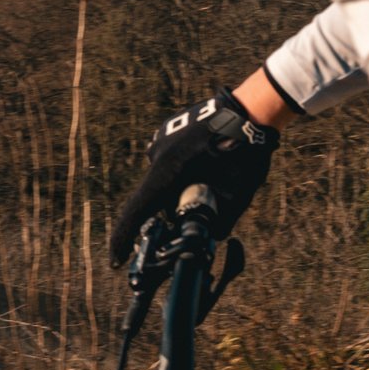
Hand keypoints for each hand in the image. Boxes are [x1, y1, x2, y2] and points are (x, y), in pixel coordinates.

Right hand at [106, 90, 278, 264]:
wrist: (253, 108)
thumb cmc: (246, 151)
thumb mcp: (238, 194)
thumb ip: (222, 220)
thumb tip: (213, 236)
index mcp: (168, 173)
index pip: (137, 212)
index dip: (124, 239)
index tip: (116, 261)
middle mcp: (157, 156)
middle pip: (156, 197)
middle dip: (174, 207)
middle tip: (206, 202)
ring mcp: (161, 140)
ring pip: (165, 177)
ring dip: (182, 184)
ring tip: (217, 173)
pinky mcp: (168, 130)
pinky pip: (170, 158)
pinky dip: (184, 166)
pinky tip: (210, 158)